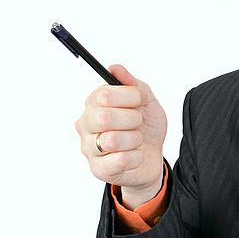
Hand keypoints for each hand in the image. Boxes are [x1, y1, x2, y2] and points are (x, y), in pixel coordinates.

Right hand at [75, 64, 166, 207]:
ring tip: (136, 140)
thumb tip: (115, 68)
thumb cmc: (145, 126)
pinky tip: (135, 155)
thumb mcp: (146, 101)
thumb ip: (132, 84)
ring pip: (113, 140)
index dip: (128, 97)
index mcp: (94, 104)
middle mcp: (85, 125)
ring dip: (135, 139)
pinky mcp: (98, 169)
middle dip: (132, 119)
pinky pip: (121, 160)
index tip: (139, 101)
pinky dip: (137, 156)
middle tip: (138, 122)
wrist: (153, 156)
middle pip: (103, 117)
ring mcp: (89, 148)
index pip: (103, 95)